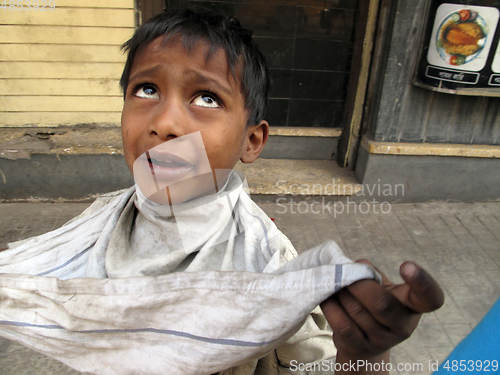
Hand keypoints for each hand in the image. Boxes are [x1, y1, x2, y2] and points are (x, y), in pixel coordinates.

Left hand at [320, 261, 443, 361]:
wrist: (363, 341)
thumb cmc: (375, 303)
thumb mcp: (381, 286)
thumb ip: (372, 274)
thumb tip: (358, 267)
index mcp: (413, 305)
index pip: (430, 298)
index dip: (422, 282)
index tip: (406, 265)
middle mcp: (403, 326)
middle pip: (382, 304)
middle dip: (358, 285)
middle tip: (344, 272)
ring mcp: (381, 341)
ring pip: (357, 311)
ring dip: (341, 292)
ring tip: (334, 283)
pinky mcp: (359, 347)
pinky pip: (341, 323)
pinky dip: (331, 305)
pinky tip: (328, 296)